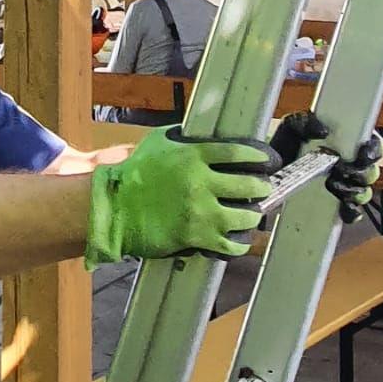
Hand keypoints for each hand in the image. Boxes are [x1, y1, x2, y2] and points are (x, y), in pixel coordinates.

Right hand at [85, 128, 272, 268]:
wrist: (114, 207)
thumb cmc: (134, 173)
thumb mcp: (159, 142)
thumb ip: (187, 140)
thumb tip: (210, 137)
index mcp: (193, 155)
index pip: (240, 152)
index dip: (260, 156)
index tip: (268, 161)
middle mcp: (201, 182)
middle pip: (250, 184)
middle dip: (262, 187)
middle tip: (264, 188)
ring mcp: (200, 211)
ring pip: (246, 216)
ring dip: (253, 215)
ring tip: (251, 213)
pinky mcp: (196, 237)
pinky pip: (231, 244)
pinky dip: (239, 243)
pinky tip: (238, 238)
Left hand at [271, 113, 382, 224]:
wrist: (267, 171)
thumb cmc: (284, 145)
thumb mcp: (293, 127)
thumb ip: (306, 122)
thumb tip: (322, 130)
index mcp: (345, 142)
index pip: (370, 144)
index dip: (373, 149)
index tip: (363, 153)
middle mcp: (349, 164)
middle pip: (371, 171)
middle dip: (363, 173)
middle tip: (344, 170)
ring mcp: (344, 186)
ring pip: (364, 192)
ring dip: (354, 191)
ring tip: (333, 185)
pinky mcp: (335, 206)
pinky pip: (352, 212)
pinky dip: (350, 211)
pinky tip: (341, 206)